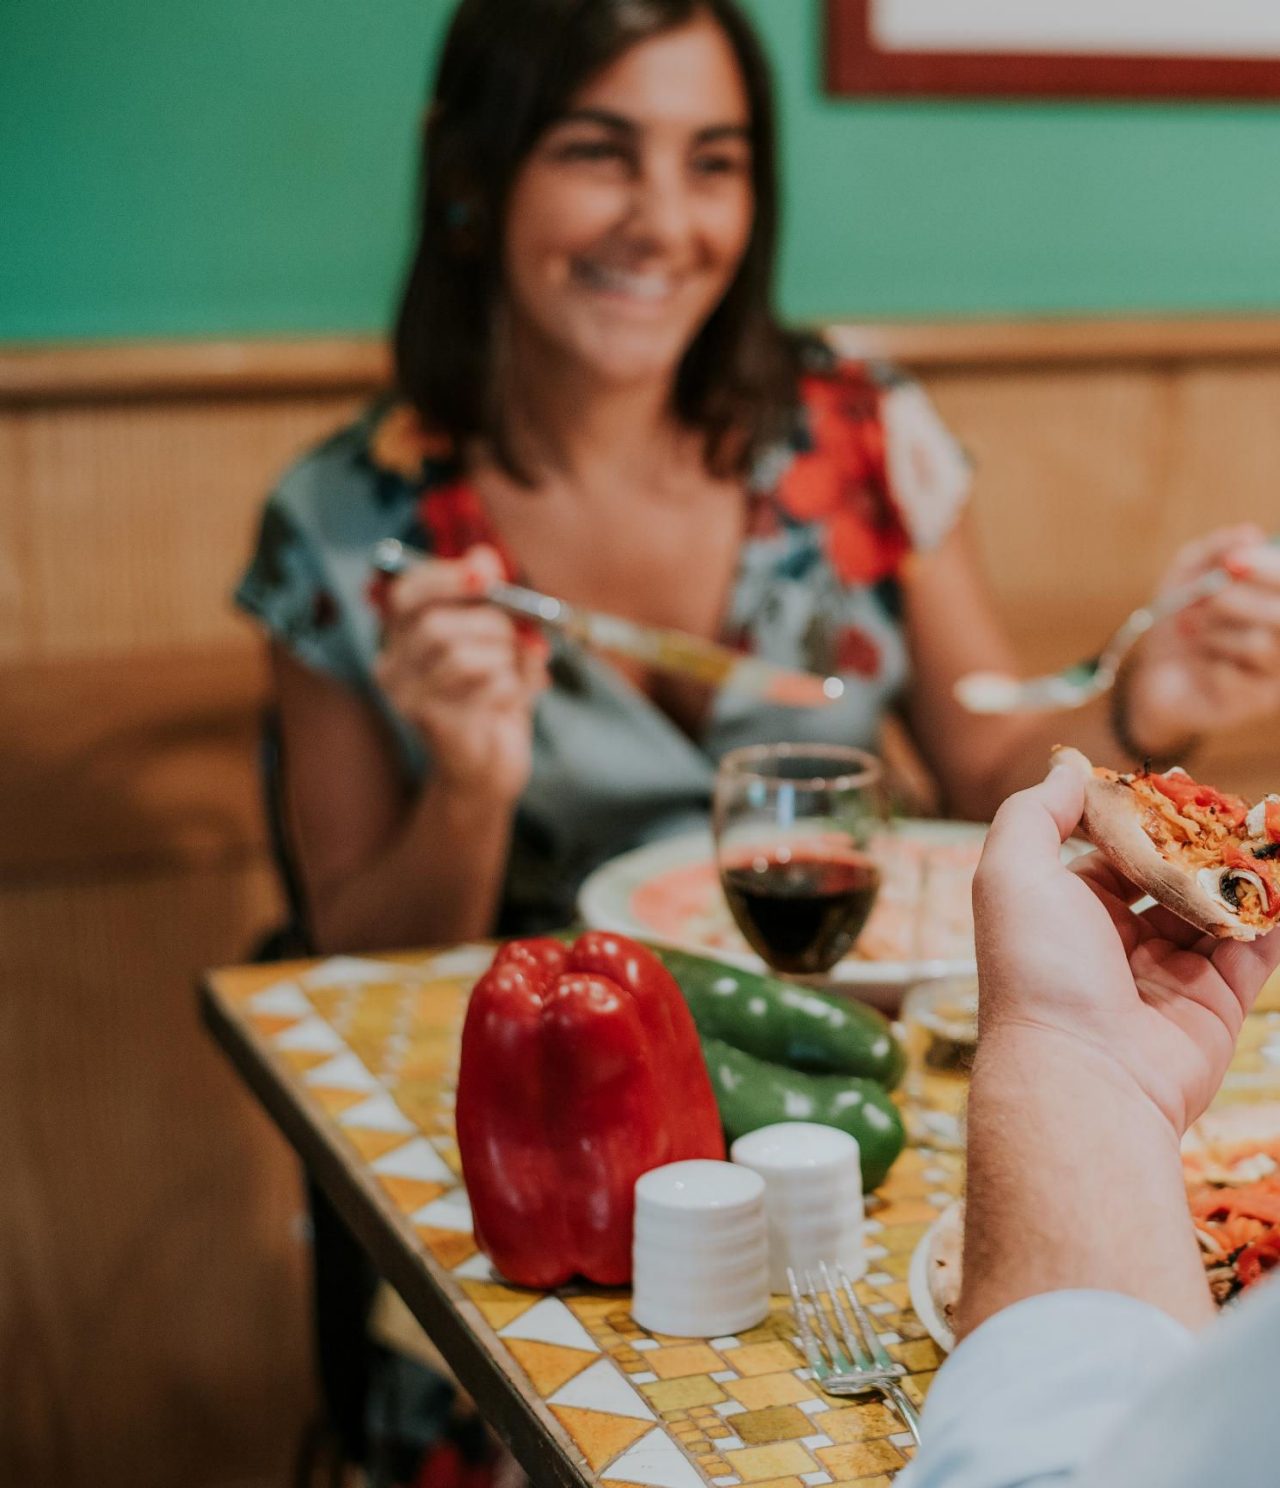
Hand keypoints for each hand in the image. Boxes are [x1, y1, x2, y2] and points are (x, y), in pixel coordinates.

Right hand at [373, 544, 547, 800]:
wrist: (488, 769)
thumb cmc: (490, 698)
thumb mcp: (496, 642)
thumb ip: (489, 600)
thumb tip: (485, 556)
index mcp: (402, 638)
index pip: (406, 594)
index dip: (445, 577)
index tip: (487, 572)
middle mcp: (393, 667)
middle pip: (436, 626)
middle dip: (490, 624)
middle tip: (517, 635)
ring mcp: (408, 700)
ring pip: (461, 657)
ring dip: (503, 659)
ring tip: (514, 673)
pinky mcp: (434, 726)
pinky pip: (484, 689)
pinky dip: (512, 687)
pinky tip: (511, 701)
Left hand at [974, 764, 1279, 1134]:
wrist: (1081, 1074)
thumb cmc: (1035, 968)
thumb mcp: (1011, 872)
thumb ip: (1036, 814)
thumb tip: (1067, 767)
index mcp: (1063, 908)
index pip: (1112, 848)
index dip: (1143, 814)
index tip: (1179, 779)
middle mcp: (1114, 939)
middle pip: (1169, 875)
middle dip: (1202, 840)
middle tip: (1238, 805)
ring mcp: (1168, 972)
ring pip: (1216, 907)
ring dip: (1244, 869)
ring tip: (1272, 828)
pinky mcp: (1216, 1003)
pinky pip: (1254, 947)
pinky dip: (1273, 913)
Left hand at [1124, 525, 1279, 747]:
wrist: (1155, 676)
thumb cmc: (1182, 621)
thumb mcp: (1187, 577)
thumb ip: (1214, 551)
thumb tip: (1247, 534)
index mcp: (1278, 600)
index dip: (1268, 568)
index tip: (1231, 561)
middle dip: (1235, 600)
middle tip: (1201, 599)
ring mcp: (1279, 671)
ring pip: (1262, 644)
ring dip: (1216, 633)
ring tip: (1191, 630)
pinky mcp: (1258, 702)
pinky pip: (1239, 679)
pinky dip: (1211, 665)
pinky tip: (1203, 664)